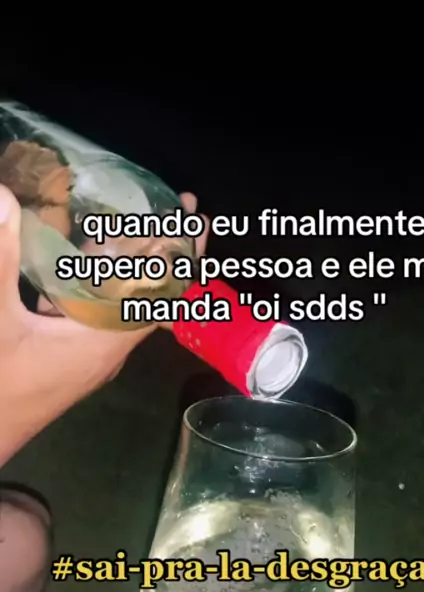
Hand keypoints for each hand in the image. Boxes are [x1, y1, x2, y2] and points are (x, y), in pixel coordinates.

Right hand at [0, 186, 208, 461]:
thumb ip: (1, 260)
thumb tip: (3, 197)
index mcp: (105, 338)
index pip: (161, 292)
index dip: (181, 254)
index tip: (196, 216)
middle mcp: (106, 344)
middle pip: (147, 290)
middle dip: (162, 248)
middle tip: (175, 205)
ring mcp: (86, 350)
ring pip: (119, 299)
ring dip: (127, 261)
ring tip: (133, 218)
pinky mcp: (66, 352)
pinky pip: (92, 308)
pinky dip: (95, 278)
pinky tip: (81, 253)